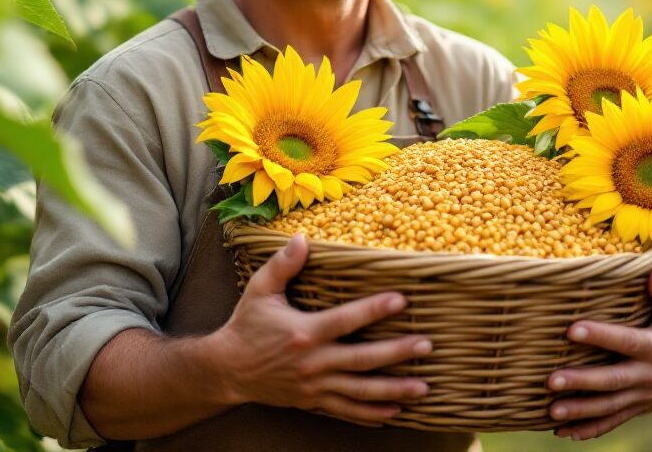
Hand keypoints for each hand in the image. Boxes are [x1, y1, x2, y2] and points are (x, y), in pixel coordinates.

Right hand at [203, 234, 431, 425]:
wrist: (226, 370)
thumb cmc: (246, 325)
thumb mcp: (260, 290)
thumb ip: (283, 265)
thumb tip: (302, 238)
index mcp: (304, 332)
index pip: (345, 320)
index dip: (374, 310)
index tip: (402, 300)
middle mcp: (312, 363)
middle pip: (362, 360)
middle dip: (396, 354)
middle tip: (426, 346)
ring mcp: (314, 386)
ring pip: (359, 391)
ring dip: (393, 390)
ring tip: (423, 388)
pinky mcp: (312, 402)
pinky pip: (345, 411)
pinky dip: (371, 414)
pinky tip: (395, 411)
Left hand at [546, 270, 651, 440]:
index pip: (627, 341)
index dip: (601, 336)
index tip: (572, 330)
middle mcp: (650, 375)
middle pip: (613, 380)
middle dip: (582, 382)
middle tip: (551, 380)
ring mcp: (643, 395)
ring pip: (610, 406)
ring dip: (580, 410)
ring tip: (552, 410)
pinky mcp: (637, 407)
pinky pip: (613, 421)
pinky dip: (590, 429)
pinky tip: (564, 431)